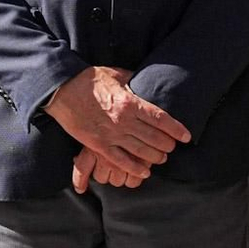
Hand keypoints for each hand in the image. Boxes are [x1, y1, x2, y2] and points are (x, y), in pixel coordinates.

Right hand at [44, 67, 189, 185]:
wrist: (62, 89)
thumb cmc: (89, 79)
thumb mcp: (115, 74)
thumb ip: (132, 80)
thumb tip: (144, 81)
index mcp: (130, 102)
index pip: (160, 119)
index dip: (176, 129)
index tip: (186, 136)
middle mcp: (124, 120)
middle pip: (154, 137)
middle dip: (167, 145)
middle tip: (173, 147)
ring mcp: (111, 134)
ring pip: (140, 150)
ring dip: (155, 157)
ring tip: (162, 158)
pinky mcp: (98, 145)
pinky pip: (120, 160)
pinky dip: (134, 168)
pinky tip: (144, 172)